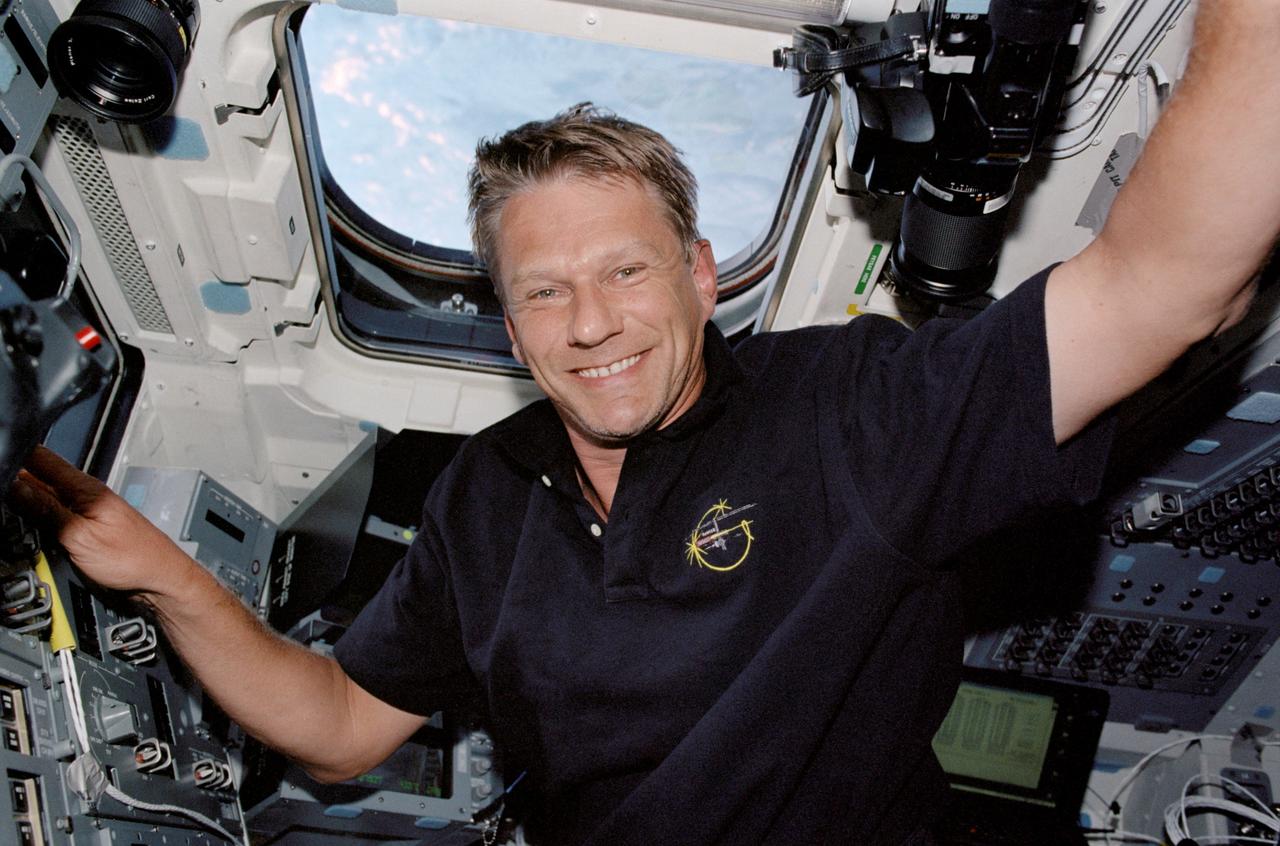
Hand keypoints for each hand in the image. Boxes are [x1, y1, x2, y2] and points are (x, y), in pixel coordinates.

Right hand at [9, 446, 192, 597]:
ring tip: (8, 506)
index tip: (0, 460)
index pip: (41, 458)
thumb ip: (45, 510)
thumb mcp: (79, 535)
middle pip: (36, 479)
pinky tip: (26, 524)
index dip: (16, 454)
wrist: (158, 581)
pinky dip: (35, 518)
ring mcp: (81, 512)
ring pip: (41, 498)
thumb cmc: (133, 558)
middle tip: (2, 494)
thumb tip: (14, 486)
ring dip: (22, 501)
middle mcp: (82, 496)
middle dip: (13, 482)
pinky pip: (51, 516)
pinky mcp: (81, 529)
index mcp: (84, 488)